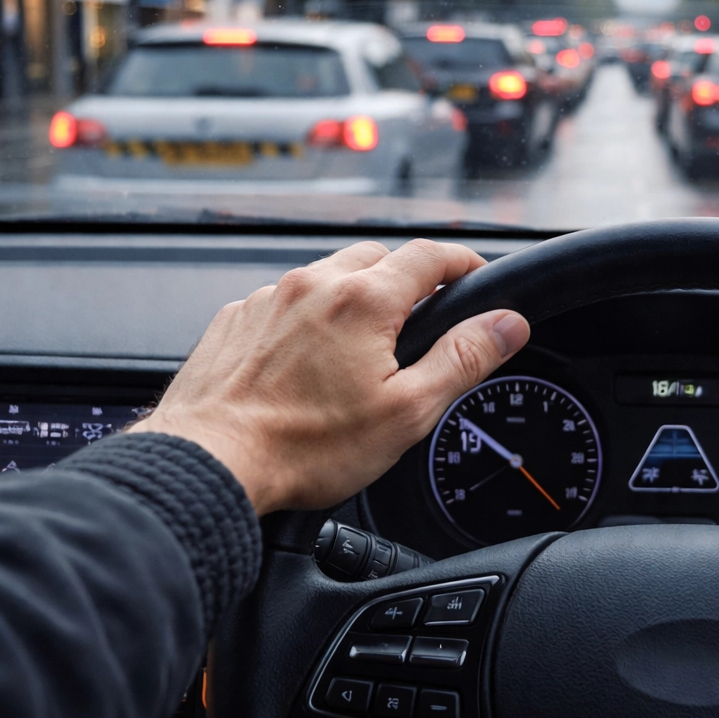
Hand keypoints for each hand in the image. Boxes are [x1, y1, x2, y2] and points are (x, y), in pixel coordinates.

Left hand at [127, 240, 529, 513]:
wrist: (211, 461)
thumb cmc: (303, 446)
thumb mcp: (407, 411)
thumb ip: (463, 359)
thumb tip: (507, 324)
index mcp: (363, 300)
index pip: (430, 255)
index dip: (462, 261)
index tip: (475, 274)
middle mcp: (313, 285)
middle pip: (377, 257)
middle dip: (407, 277)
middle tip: (423, 314)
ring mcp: (268, 299)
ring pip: (326, 276)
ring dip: (354, 295)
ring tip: (364, 344)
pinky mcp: (236, 320)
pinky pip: (284, 301)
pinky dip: (306, 317)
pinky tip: (308, 360)